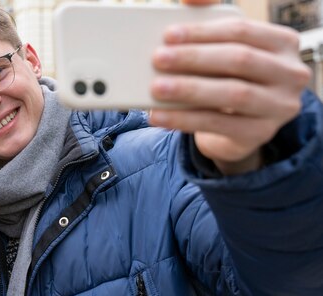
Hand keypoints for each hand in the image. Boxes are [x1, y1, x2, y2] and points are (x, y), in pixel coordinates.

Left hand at [149, 0, 310, 174]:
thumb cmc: (231, 78)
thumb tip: (188, 0)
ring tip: (155, 88)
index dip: (202, 32)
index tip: (168, 34)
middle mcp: (290, 73)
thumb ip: (211, 24)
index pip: (241, 31)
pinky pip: (218, 124)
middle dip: (194, 58)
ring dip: (189, 90)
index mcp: (283, 42)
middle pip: (238, 60)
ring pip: (232, 94)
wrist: (241, 128)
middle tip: (158, 58)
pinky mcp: (261, 133)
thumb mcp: (226, 49)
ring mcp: (279, 106)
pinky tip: (158, 115)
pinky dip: (184, 119)